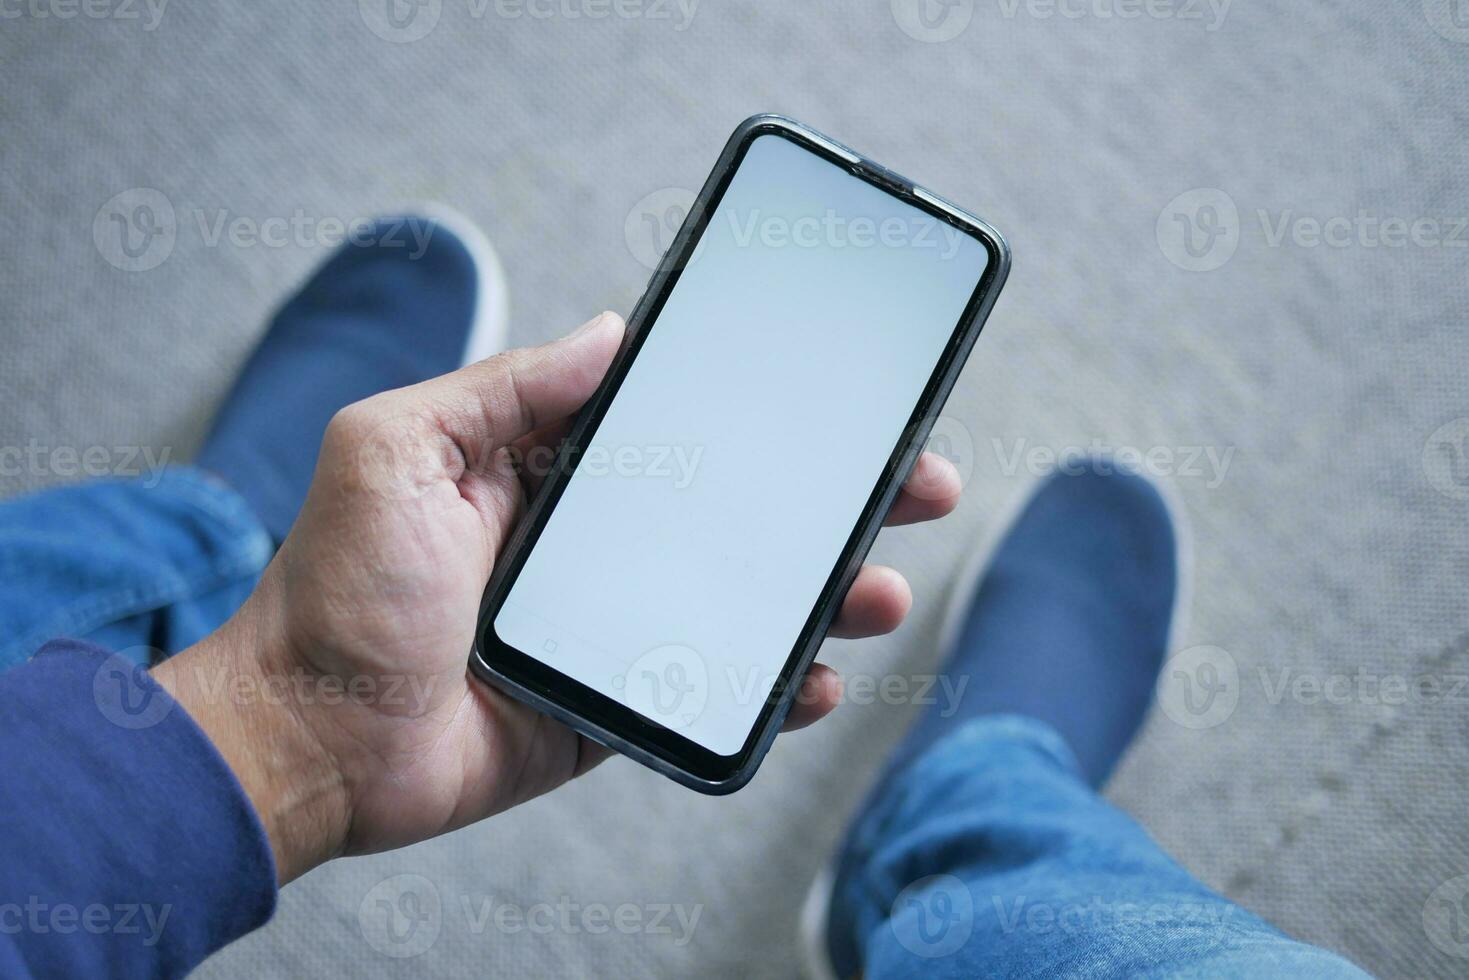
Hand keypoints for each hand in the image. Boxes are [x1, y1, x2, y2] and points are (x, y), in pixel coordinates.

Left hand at [153, 312, 962, 882]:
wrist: (303, 741)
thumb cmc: (333, 591)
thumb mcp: (397, 450)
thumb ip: (502, 389)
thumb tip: (609, 331)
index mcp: (547, 471)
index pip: (680, 428)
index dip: (761, 413)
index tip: (837, 399)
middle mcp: (590, 541)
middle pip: (737, 511)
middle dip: (830, 499)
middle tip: (915, 485)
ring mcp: (610, 625)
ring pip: (743, 601)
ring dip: (823, 592)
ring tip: (878, 587)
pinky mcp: (613, 704)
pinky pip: (711, 691)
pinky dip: (773, 688)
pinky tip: (816, 678)